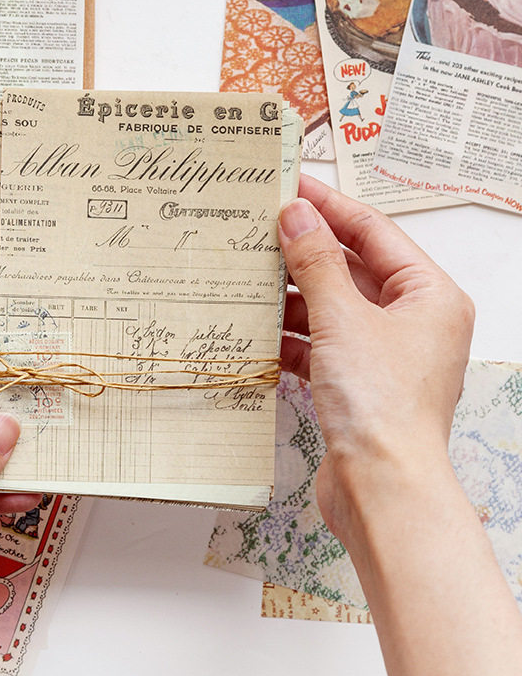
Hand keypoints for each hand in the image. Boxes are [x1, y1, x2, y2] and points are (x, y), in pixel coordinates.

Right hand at [278, 177, 521, 675]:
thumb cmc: (381, 407)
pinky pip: (321, 343)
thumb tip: (296, 215)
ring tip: (248, 273)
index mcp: (428, 295)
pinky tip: (259, 328)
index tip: (290, 185)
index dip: (329, 206)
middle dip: (305, 251)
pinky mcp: (358, 382)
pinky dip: (292, 335)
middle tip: (260, 226)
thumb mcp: (342, 320)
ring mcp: (384, 354)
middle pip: (350, 268)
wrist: (381, 490)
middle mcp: (412, 321)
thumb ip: (316, 263)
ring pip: (331, 307)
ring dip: (293, 294)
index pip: (373, 232)